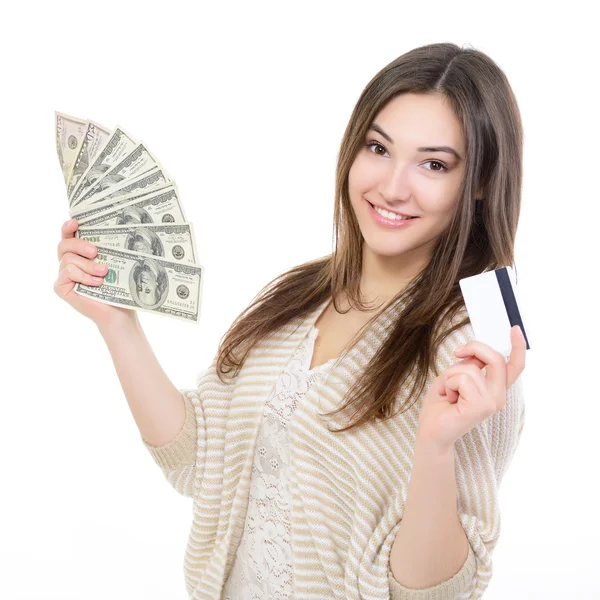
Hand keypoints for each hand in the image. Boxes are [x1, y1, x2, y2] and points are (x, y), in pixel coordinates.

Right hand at [54, 218, 136, 328]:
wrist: (118, 311)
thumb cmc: (118, 287)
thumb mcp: (113, 263)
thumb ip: (104, 249)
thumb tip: (110, 230)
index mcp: (79, 254)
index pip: (69, 236)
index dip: (68, 227)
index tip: (75, 222)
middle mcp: (68, 262)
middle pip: (64, 244)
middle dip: (80, 245)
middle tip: (95, 251)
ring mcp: (63, 275)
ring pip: (68, 259)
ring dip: (88, 265)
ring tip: (104, 272)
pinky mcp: (61, 287)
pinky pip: (68, 273)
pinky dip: (83, 276)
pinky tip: (96, 283)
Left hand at [417, 326, 526, 452]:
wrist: (431, 431)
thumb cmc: (441, 406)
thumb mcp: (454, 377)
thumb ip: (470, 365)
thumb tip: (475, 353)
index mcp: (494, 389)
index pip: (513, 366)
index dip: (517, 347)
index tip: (515, 329)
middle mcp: (498, 396)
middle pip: (495, 358)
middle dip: (474, 348)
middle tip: (457, 352)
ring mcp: (491, 402)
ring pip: (471, 368)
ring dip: (451, 375)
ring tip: (449, 392)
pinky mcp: (480, 406)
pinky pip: (461, 378)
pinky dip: (448, 383)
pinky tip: (448, 399)